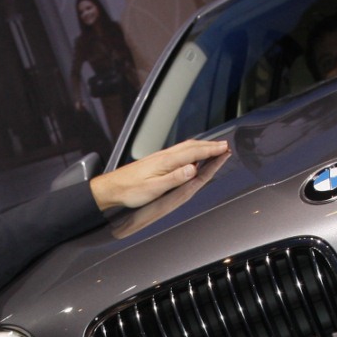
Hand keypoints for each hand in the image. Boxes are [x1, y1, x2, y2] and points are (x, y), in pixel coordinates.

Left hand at [89, 137, 229, 211]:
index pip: (195, 152)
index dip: (211, 150)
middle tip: (224, 146)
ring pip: (185, 147)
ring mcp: (160, 156)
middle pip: (192, 146)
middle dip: (209, 145)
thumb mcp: (154, 188)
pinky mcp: (155, 160)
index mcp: (167, 162)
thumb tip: (193, 169)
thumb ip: (175, 178)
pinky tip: (190, 155)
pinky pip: (178, 151)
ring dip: (201, 146)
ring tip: (212, 147)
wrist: (111, 187)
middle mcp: (164, 156)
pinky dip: (190, 150)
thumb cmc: (130, 191)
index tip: (225, 148)